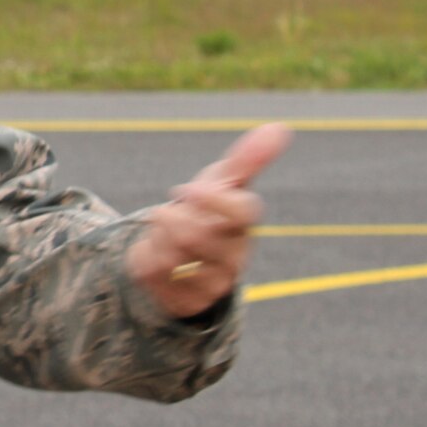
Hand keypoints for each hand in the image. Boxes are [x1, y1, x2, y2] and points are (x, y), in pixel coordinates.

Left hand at [128, 122, 292, 318]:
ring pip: (177, 256)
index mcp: (243, 224)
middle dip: (174, 218)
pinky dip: (147, 258)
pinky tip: (155, 253)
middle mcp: (234, 256)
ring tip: (162, 230)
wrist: (182, 254)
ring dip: (159, 236)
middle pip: (200, 235)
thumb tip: (278, 127)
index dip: (212, 198)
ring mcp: (212, 281)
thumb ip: (247, 158)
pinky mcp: (186, 299)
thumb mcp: (222, 182)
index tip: (187, 189)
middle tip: (166, 211)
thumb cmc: (207, 211)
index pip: (242, 212)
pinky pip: (158, 277)